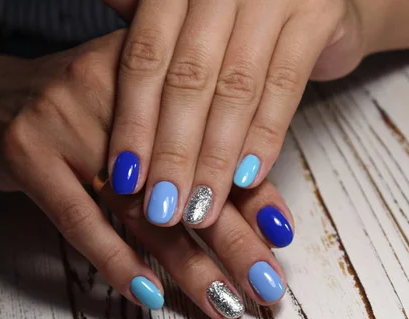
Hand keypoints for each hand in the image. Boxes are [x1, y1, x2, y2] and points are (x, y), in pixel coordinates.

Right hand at [0, 30, 294, 317]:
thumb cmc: (88, 113)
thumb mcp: (145, 116)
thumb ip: (196, 149)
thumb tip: (257, 206)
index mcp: (162, 71)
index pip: (218, 142)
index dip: (252, 191)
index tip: (281, 236)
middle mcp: (121, 85)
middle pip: (188, 178)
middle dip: (233, 240)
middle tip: (267, 284)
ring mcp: (69, 116)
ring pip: (140, 206)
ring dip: (186, 265)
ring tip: (223, 303)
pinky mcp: (27, 149)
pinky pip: (78, 218)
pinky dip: (116, 260)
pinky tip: (149, 295)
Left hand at [103, 0, 365, 228]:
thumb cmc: (247, 14)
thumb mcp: (194, 17)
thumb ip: (153, 41)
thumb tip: (91, 85)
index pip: (147, 58)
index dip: (135, 121)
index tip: (127, 178)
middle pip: (189, 78)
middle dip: (174, 152)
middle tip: (163, 208)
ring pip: (235, 89)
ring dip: (216, 158)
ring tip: (201, 208)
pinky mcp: (317, 16)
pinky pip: (285, 86)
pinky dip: (265, 136)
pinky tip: (248, 179)